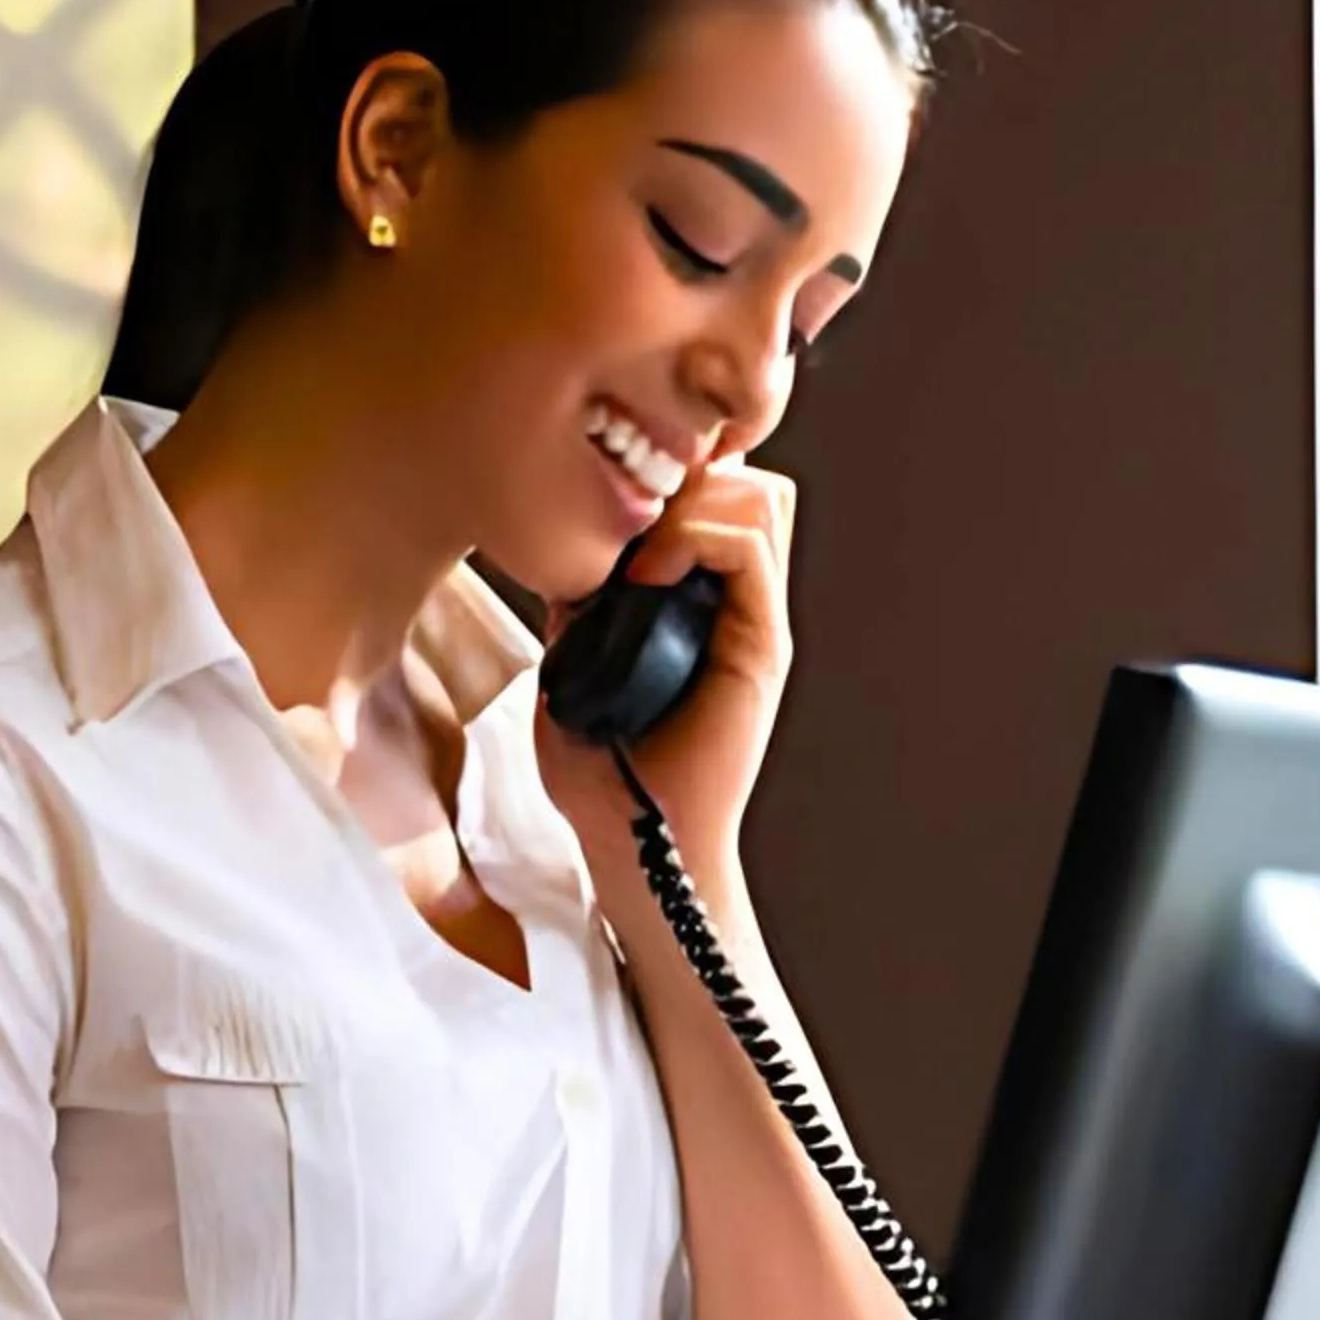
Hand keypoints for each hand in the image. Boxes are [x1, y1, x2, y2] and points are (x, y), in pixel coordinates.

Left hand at [534, 456, 796, 886]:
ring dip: (689, 503)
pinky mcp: (760, 648)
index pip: (714, 492)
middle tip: (626, 520)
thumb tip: (559, 544)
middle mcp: (737, 603)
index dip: (668, 474)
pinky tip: (643, 578)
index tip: (609, 497)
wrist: (634, 846)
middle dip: (683, 475)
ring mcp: (753, 622)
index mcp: (698, 600)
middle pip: (745, 480)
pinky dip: (694, 540)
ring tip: (636, 556)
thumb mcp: (569, 661)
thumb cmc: (600, 773)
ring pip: (758, 498)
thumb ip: (577, 602)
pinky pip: (748, 550)